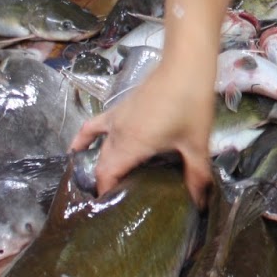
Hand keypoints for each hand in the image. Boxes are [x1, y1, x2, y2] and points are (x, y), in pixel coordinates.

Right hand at [69, 57, 214, 203]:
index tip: (113, 210)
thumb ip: (196, 175)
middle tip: (119, 203)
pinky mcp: (119, 109)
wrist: (185, 66)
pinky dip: (83, 139)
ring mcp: (116, 119)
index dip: (106, 194)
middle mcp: (118, 134)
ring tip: (108, 185)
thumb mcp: (197, 143)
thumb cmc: (191, 104)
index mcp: (132, 145)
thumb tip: (200, 202)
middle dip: (106, 185)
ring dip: (100, 166)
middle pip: (103, 165)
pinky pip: (94, 126)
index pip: (107, 175)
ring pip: (100, 149)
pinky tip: (75, 148)